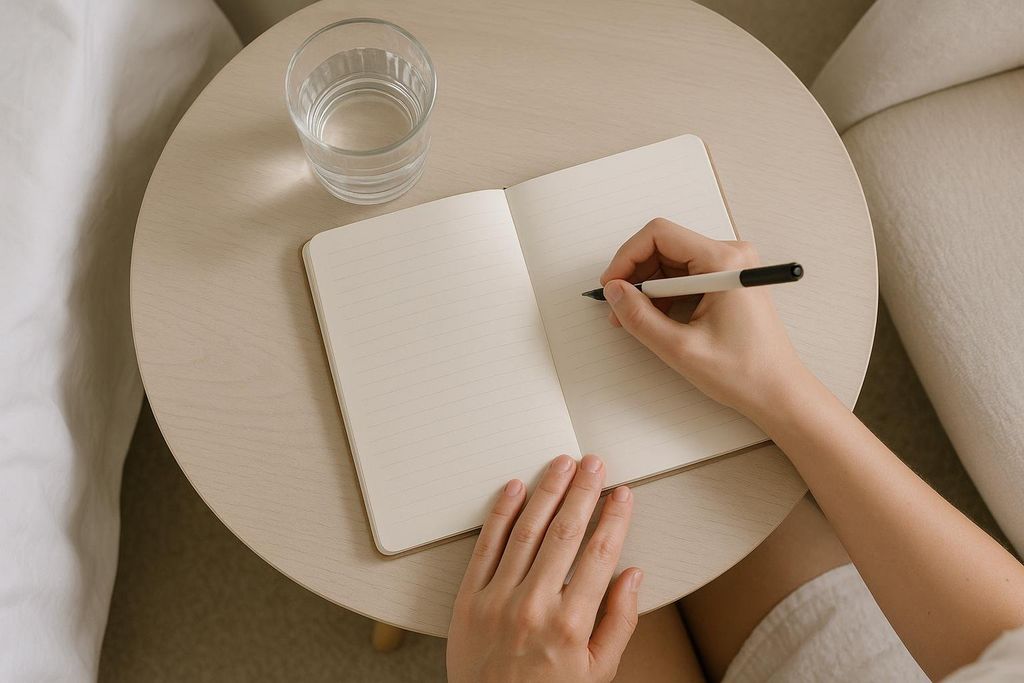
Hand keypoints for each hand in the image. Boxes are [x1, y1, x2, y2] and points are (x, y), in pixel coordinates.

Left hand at [447, 454, 641, 682]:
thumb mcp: (598, 672)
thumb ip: (619, 621)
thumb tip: (633, 575)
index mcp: (570, 624)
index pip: (599, 553)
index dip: (614, 518)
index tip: (622, 494)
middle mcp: (534, 605)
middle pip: (565, 532)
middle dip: (583, 491)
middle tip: (594, 464)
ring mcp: (497, 599)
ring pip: (526, 530)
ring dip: (546, 491)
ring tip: (561, 464)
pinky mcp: (468, 599)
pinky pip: (486, 545)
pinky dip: (501, 513)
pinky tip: (515, 489)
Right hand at [600, 218, 808, 419]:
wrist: (778, 391)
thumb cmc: (744, 372)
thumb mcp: (680, 348)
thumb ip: (640, 317)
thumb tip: (613, 292)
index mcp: (723, 263)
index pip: (660, 235)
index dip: (627, 257)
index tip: (612, 285)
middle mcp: (730, 256)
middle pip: (664, 245)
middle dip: (635, 274)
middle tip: (618, 306)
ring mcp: (730, 267)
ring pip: (671, 261)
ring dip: (647, 286)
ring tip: (634, 318)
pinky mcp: (728, 281)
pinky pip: (685, 275)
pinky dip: (664, 293)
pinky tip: (655, 318)